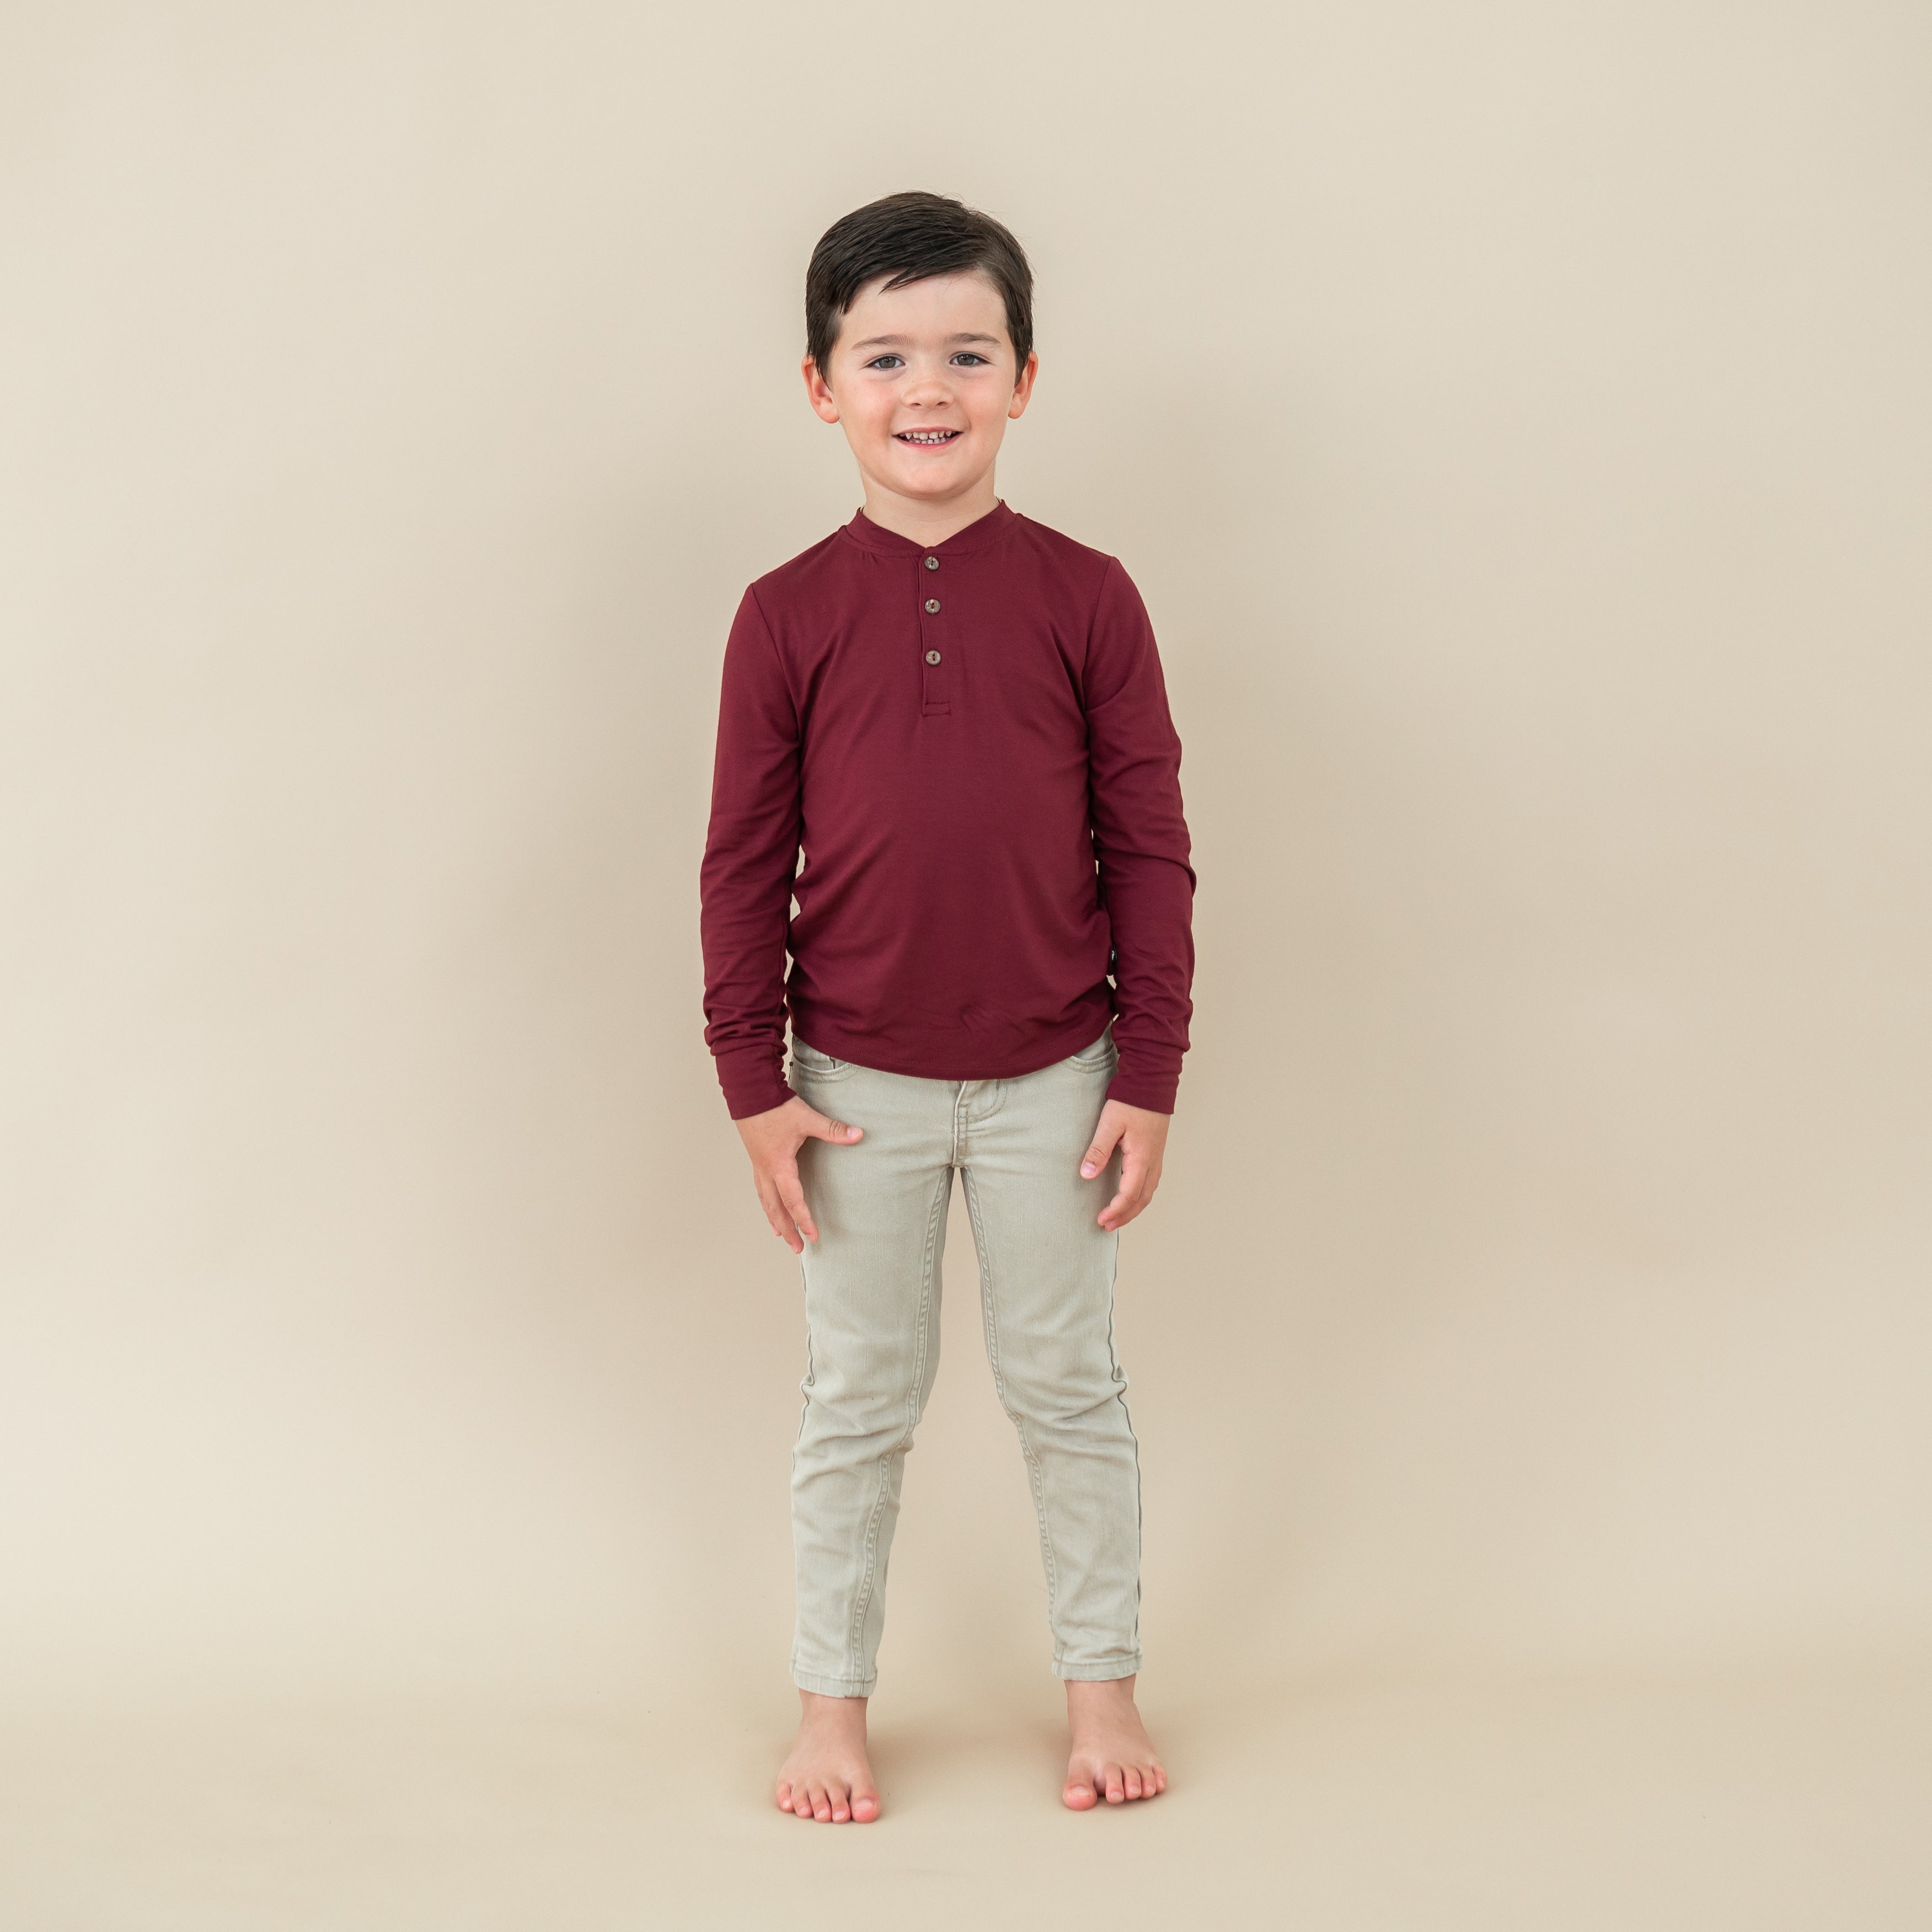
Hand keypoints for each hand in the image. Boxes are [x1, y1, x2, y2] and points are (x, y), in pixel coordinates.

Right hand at [735, 1095, 863, 1252]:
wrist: (749, 1092)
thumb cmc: (775, 1107)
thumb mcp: (807, 1118)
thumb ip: (833, 1129)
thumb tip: (858, 1135)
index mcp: (780, 1166)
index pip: (793, 1201)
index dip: (804, 1220)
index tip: (813, 1236)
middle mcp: (766, 1171)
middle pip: (776, 1209)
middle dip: (788, 1230)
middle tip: (797, 1249)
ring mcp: (759, 1166)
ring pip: (765, 1201)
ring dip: (774, 1219)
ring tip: (780, 1235)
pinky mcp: (756, 1158)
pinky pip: (760, 1188)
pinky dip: (766, 1202)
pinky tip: (769, 1205)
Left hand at [1079, 1099, 1169, 1230]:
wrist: (1151, 1083)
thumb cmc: (1131, 1101)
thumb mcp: (1109, 1124)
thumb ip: (1098, 1150)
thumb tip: (1086, 1175)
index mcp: (1141, 1158)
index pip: (1129, 1194)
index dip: (1115, 1210)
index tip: (1100, 1220)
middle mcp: (1153, 1161)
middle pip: (1141, 1199)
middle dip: (1125, 1216)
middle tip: (1106, 1226)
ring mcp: (1156, 1157)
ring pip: (1148, 1192)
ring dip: (1133, 1208)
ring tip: (1117, 1217)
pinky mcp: (1155, 1152)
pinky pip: (1150, 1182)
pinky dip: (1139, 1196)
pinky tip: (1130, 1196)